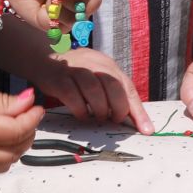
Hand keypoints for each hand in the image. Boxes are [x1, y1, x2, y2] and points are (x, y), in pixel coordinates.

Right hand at [0, 76, 44, 171]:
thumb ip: (1, 101)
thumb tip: (28, 102)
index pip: (18, 130)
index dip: (33, 118)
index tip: (37, 105)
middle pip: (16, 150)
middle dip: (28, 132)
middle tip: (27, 112)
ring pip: (6, 163)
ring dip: (17, 147)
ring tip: (15, 125)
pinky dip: (3, 154)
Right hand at [23, 47, 152, 132]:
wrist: (45, 62)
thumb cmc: (77, 76)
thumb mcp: (99, 79)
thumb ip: (115, 95)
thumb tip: (136, 121)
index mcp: (108, 66)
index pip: (128, 88)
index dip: (138, 111)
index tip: (147, 130)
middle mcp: (94, 64)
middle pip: (113, 85)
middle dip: (117, 108)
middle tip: (114, 120)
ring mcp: (76, 70)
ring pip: (94, 89)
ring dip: (99, 108)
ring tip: (98, 117)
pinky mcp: (59, 79)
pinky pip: (72, 95)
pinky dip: (80, 109)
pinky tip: (82, 115)